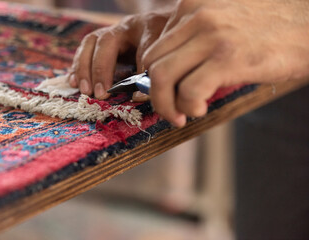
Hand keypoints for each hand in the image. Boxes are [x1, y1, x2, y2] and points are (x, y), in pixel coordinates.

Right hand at [69, 12, 168, 99]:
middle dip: (101, 69)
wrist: (162, 27)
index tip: (136, 95)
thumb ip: (157, 73)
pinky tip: (73, 82)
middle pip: (107, 41)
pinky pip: (84, 50)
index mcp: (150, 26)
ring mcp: (111, 31)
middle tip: (101, 94)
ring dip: (84, 68)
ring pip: (91, 43)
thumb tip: (140, 96)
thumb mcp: (169, 56)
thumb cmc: (166, 46)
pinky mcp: (101, 41)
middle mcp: (127, 26)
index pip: (145, 45)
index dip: (140, 70)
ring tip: (85, 90)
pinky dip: (77, 66)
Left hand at [142, 0, 308, 126]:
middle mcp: (197, 16)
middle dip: (155, 93)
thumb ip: (195, 39)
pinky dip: (188, 107)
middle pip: (152, 62)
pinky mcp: (228, 58)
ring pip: (161, 76)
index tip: (167, 93)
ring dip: (166, 105)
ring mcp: (211, 37)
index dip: (155, 77)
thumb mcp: (224, 21)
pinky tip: (201, 109)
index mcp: (192, 6)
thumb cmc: (269, 28)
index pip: (155, 48)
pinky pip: (189, 91)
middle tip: (170, 110)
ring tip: (183, 114)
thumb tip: (176, 71)